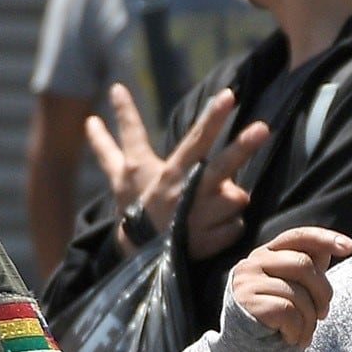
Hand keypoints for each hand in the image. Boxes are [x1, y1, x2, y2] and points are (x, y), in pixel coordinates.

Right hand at [86, 85, 268, 258]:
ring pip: (237, 198)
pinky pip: (236, 225)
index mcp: (171, 172)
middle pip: (221, 165)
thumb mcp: (123, 175)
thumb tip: (88, 119)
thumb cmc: (136, 207)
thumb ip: (110, 146)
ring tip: (208, 210)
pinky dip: (228, 227)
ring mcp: (201, 219)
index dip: (211, 118)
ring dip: (229, 201)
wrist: (138, 256)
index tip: (229, 95)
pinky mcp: (211, 242)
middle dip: (242, 147)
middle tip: (263, 128)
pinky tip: (209, 231)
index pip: (194, 140)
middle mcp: (188, 193)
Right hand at [230, 227, 351, 348]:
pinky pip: (286, 311)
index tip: (350, 247)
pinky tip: (292, 338)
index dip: (326, 238)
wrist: (246, 349)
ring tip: (305, 333)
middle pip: (303, 264)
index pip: (299, 236)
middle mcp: (253, 262)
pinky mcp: (246, 302)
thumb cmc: (274, 316)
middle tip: (323, 314)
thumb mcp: (293, 288)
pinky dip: (297, 329)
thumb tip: (327, 250)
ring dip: (310, 319)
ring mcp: (247, 281)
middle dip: (323, 292)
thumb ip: (307, 268)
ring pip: (296, 292)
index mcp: (268, 253)